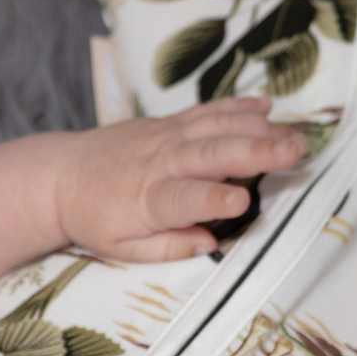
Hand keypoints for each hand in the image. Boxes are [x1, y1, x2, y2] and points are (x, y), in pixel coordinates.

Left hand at [56, 97, 306, 262]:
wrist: (61, 176)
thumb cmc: (95, 218)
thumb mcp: (121, 249)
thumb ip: (165, 248)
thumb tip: (207, 243)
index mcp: (148, 200)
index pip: (185, 198)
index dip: (212, 200)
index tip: (241, 202)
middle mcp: (160, 162)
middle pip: (210, 153)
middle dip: (254, 151)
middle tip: (293, 152)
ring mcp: (165, 137)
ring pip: (215, 126)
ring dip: (258, 127)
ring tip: (295, 135)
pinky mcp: (167, 122)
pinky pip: (206, 111)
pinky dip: (237, 106)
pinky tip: (268, 106)